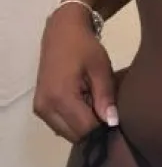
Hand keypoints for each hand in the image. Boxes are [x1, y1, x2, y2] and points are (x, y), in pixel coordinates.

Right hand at [33, 4, 117, 142]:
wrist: (62, 30)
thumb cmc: (84, 46)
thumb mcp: (101, 67)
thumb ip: (106, 96)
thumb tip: (112, 122)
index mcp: (60, 97)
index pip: (86, 129)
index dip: (104, 127)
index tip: (116, 117)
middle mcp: (46, 108)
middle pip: (75, 135)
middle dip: (93, 127)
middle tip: (106, 107)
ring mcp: (40, 109)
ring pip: (67, 132)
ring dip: (83, 123)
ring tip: (95, 101)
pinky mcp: (40, 107)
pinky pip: (60, 124)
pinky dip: (74, 119)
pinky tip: (84, 101)